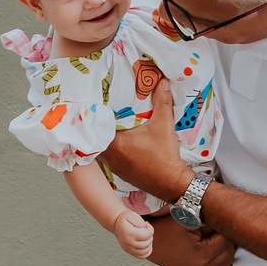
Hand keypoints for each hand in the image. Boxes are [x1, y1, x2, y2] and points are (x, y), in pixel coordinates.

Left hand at [102, 81, 192, 205]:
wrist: (171, 183)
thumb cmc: (165, 156)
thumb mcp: (164, 125)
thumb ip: (162, 102)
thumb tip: (162, 83)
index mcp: (115, 143)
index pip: (96, 127)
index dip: (95, 116)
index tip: (95, 107)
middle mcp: (110, 156)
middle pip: (96, 138)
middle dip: (98, 127)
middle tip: (101, 114)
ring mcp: (113, 166)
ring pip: (101, 149)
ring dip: (104, 139)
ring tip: (108, 126)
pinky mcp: (120, 172)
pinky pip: (108, 158)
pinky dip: (110, 150)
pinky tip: (118, 142)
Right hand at [112, 211, 154, 259]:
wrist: (116, 224)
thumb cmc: (125, 219)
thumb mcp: (132, 214)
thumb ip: (140, 221)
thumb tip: (146, 230)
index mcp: (129, 234)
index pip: (147, 235)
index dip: (150, 229)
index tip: (146, 224)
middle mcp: (128, 243)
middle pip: (147, 243)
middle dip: (150, 235)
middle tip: (145, 229)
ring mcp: (129, 249)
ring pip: (146, 250)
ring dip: (149, 243)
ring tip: (145, 236)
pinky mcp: (130, 252)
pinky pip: (143, 256)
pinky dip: (147, 250)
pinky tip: (145, 243)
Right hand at [147, 215, 234, 265]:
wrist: (149, 245)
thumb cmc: (165, 230)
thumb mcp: (186, 219)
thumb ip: (206, 217)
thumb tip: (222, 215)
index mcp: (202, 254)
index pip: (226, 240)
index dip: (223, 229)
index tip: (217, 221)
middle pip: (228, 253)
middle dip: (227, 240)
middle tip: (219, 228)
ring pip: (226, 265)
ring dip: (227, 252)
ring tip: (219, 239)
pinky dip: (222, 265)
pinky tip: (220, 255)